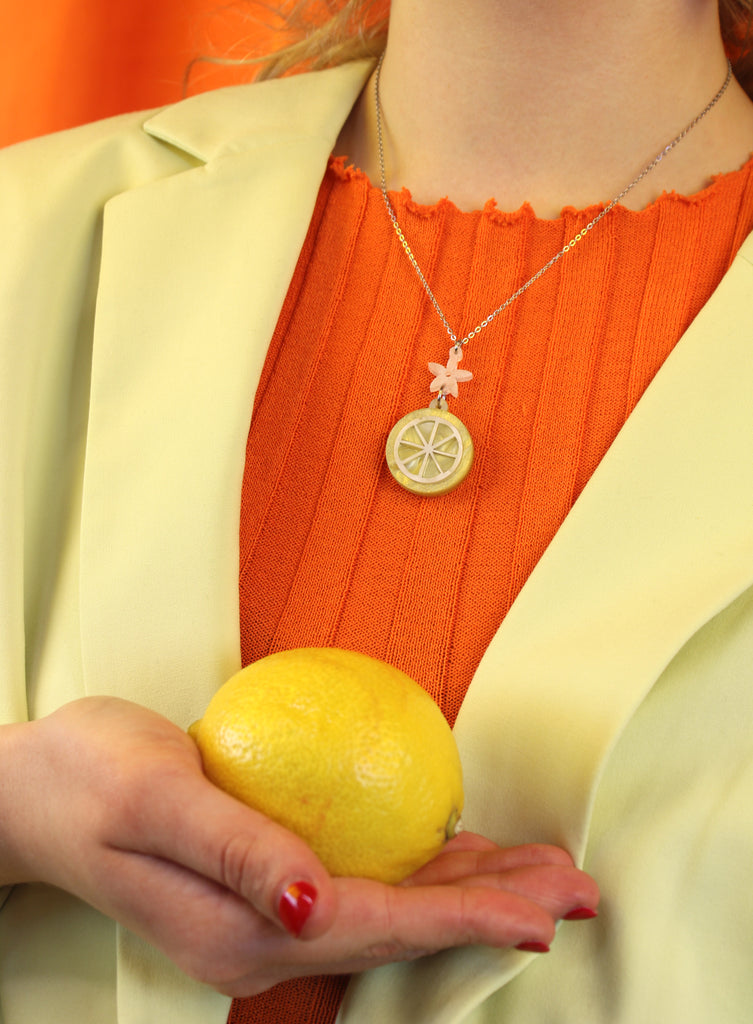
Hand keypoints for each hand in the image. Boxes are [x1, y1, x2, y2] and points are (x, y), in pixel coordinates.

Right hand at [0, 697, 597, 995]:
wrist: (34, 790)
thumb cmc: (85, 779)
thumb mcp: (153, 798)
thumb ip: (235, 851)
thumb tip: (311, 906)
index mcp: (242, 932)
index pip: (375, 929)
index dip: (464, 921)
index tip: (538, 913)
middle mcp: (263, 939)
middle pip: (399, 931)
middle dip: (491, 912)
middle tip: (572, 890)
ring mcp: (268, 917)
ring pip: (391, 910)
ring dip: (470, 891)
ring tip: (542, 874)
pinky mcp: (269, 886)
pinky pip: (364, 883)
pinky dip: (423, 870)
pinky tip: (460, 855)